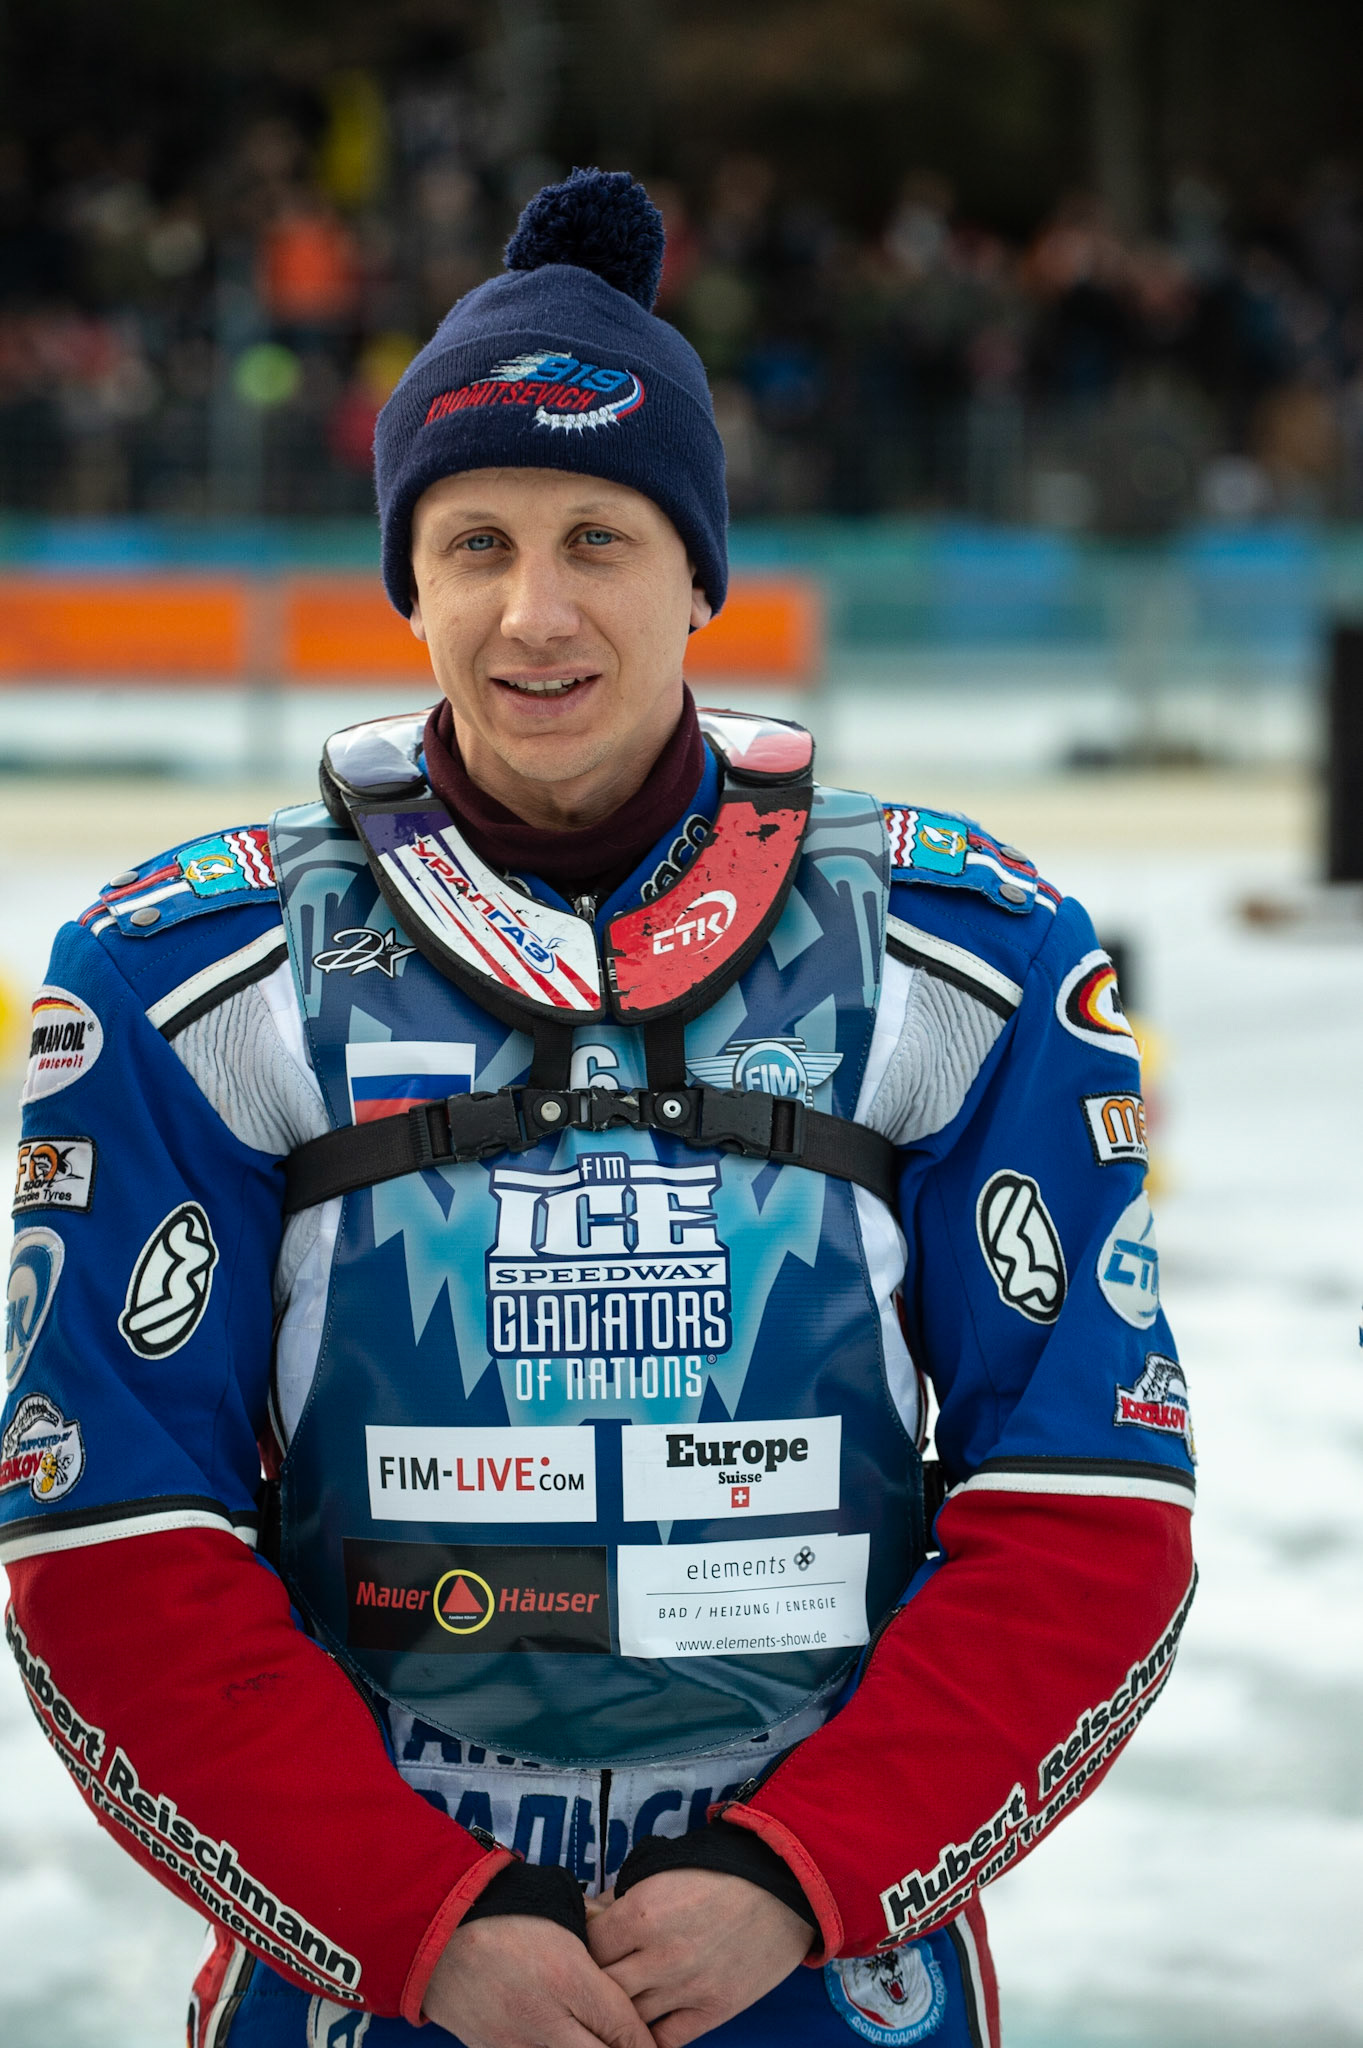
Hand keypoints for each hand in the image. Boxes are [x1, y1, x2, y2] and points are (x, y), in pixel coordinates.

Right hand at [423, 1913, 655, 2047]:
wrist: (436, 1926)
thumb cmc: (505, 1908)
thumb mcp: (562, 1910)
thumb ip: (598, 1936)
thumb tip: (626, 1952)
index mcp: (566, 1974)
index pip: (622, 2027)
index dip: (644, 2044)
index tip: (651, 2047)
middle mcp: (543, 2016)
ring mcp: (515, 2042)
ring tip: (595, 2043)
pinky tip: (560, 2041)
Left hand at [587, 1869, 814, 2047]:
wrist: (784, 1884)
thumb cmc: (721, 1869)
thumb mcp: (663, 1868)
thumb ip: (623, 1898)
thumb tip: (590, 1918)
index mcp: (642, 1913)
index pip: (589, 1947)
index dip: (585, 1946)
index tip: (591, 1944)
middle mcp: (660, 1955)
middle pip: (604, 1986)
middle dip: (598, 1980)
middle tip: (602, 1974)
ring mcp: (687, 1987)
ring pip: (631, 2016)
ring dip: (624, 2008)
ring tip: (623, 1999)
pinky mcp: (714, 2010)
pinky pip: (667, 2040)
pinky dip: (651, 2036)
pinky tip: (646, 2025)